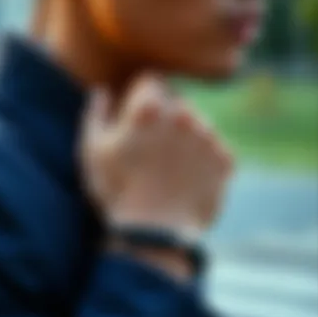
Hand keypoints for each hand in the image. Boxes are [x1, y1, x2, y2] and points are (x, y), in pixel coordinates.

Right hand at [80, 74, 233, 233]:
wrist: (154, 234)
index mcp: (149, 108)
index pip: (151, 81)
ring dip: (186, 138)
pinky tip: (188, 179)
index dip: (140, 98)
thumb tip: (102, 91)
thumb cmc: (116, 191)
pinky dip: (204, 159)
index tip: (136, 119)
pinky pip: (215, 149)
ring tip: (171, 168)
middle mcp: (184, 115)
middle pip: (176, 102)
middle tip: (153, 149)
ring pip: (197, 125)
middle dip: (165, 118)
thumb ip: (95, 114)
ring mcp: (208, 138)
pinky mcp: (226, 161)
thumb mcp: (91, 151)